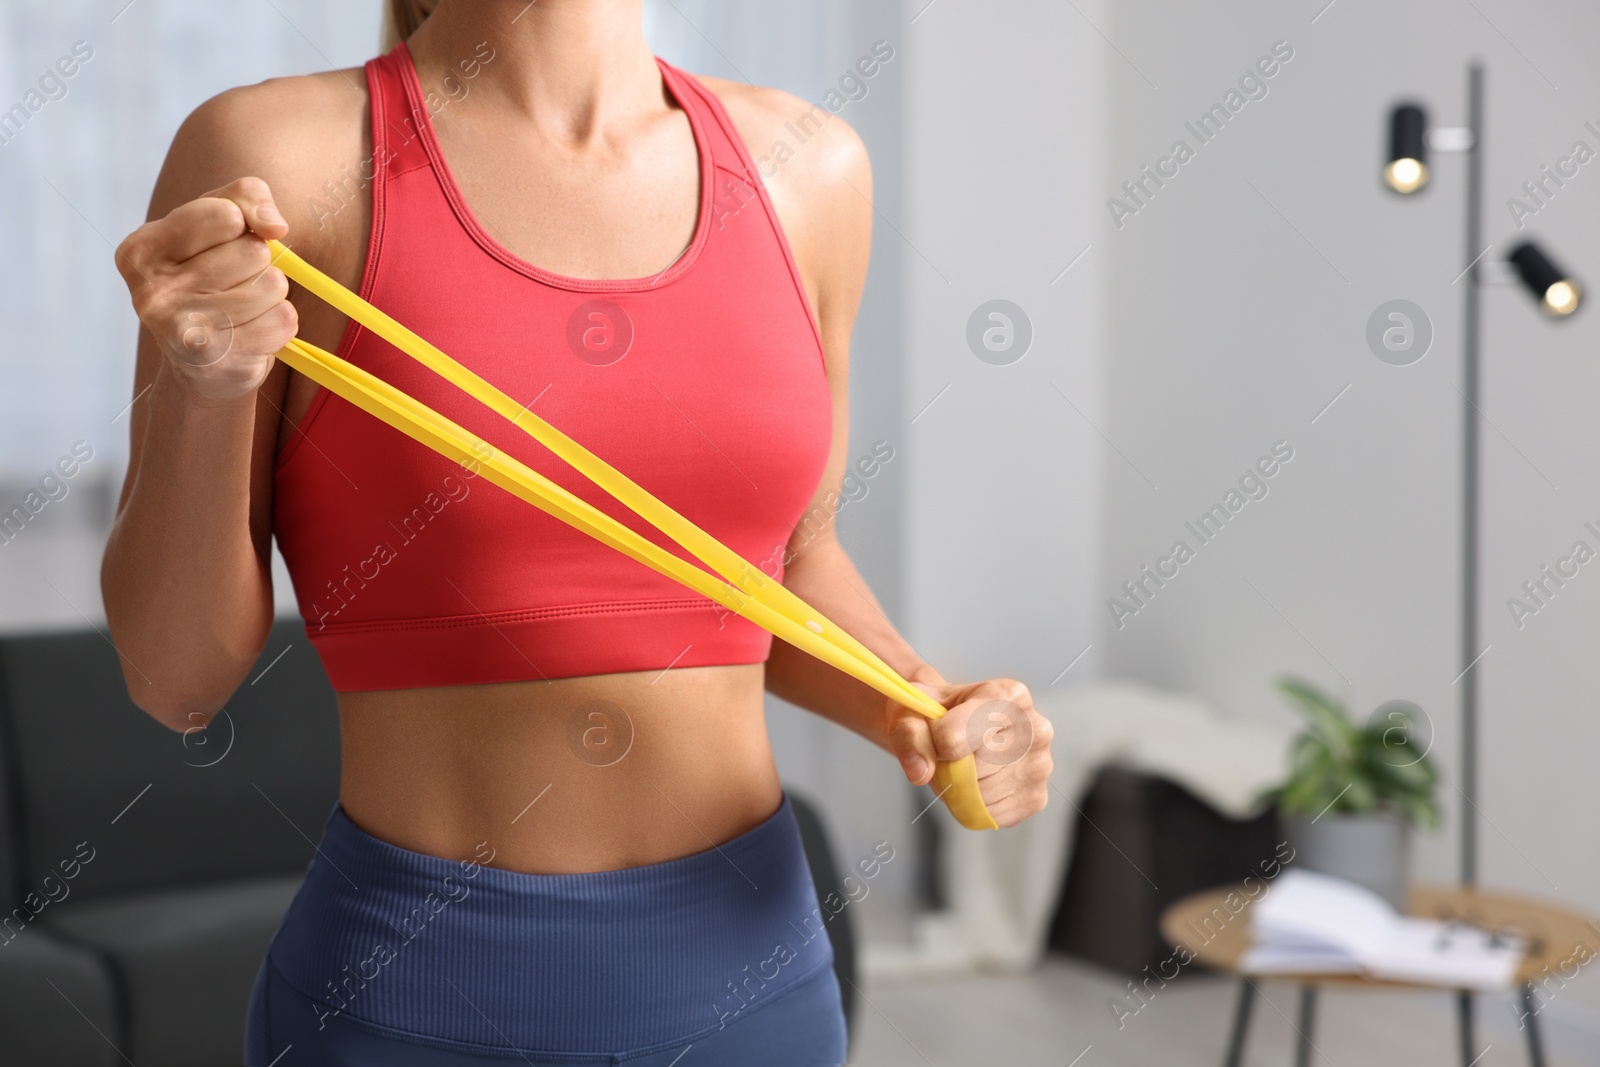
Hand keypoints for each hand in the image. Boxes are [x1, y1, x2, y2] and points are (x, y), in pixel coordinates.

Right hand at [115, 176, 296, 404]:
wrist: (202, 366)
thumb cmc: (212, 281)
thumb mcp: (220, 224)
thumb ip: (245, 197)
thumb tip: (275, 226)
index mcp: (143, 247)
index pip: (226, 213)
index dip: (243, 226)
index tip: (228, 243)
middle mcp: (151, 287)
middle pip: (253, 251)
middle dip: (259, 265)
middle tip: (234, 285)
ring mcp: (179, 324)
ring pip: (272, 285)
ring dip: (272, 296)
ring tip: (244, 310)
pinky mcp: (213, 355)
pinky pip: (282, 321)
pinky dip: (280, 326)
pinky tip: (252, 334)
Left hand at [883, 666, 1053, 828]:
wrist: (956, 729)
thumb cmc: (938, 716)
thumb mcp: (912, 712)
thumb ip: (909, 734)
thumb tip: (921, 770)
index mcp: (1008, 695)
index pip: (956, 735)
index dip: (934, 743)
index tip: (935, 733)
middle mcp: (1035, 727)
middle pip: (972, 769)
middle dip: (948, 767)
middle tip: (948, 753)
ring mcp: (1041, 765)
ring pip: (981, 796)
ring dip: (959, 789)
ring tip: (963, 765)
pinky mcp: (1036, 798)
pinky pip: (990, 816)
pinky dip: (973, 806)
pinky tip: (976, 782)